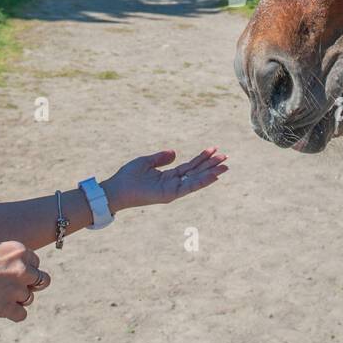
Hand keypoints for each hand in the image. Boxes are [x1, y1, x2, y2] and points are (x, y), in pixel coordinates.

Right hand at [0, 241, 50, 322]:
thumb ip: (9, 260)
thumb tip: (19, 271)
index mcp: (19, 251)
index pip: (35, 262)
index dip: (25, 268)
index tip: (11, 273)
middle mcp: (23, 269)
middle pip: (42, 280)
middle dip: (31, 284)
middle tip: (15, 287)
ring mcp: (16, 289)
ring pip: (30, 298)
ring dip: (18, 299)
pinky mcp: (7, 307)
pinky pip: (21, 315)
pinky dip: (13, 314)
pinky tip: (0, 309)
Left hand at [99, 147, 227, 211]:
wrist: (117, 189)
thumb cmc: (127, 177)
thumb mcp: (146, 162)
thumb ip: (161, 158)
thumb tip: (175, 152)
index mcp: (168, 176)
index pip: (190, 166)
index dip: (202, 158)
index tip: (214, 148)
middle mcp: (173, 184)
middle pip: (196, 172)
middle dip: (211, 164)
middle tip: (226, 156)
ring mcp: (173, 190)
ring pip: (196, 180)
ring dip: (211, 173)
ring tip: (225, 165)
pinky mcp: (170, 194)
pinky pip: (189, 187)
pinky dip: (202, 181)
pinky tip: (213, 175)